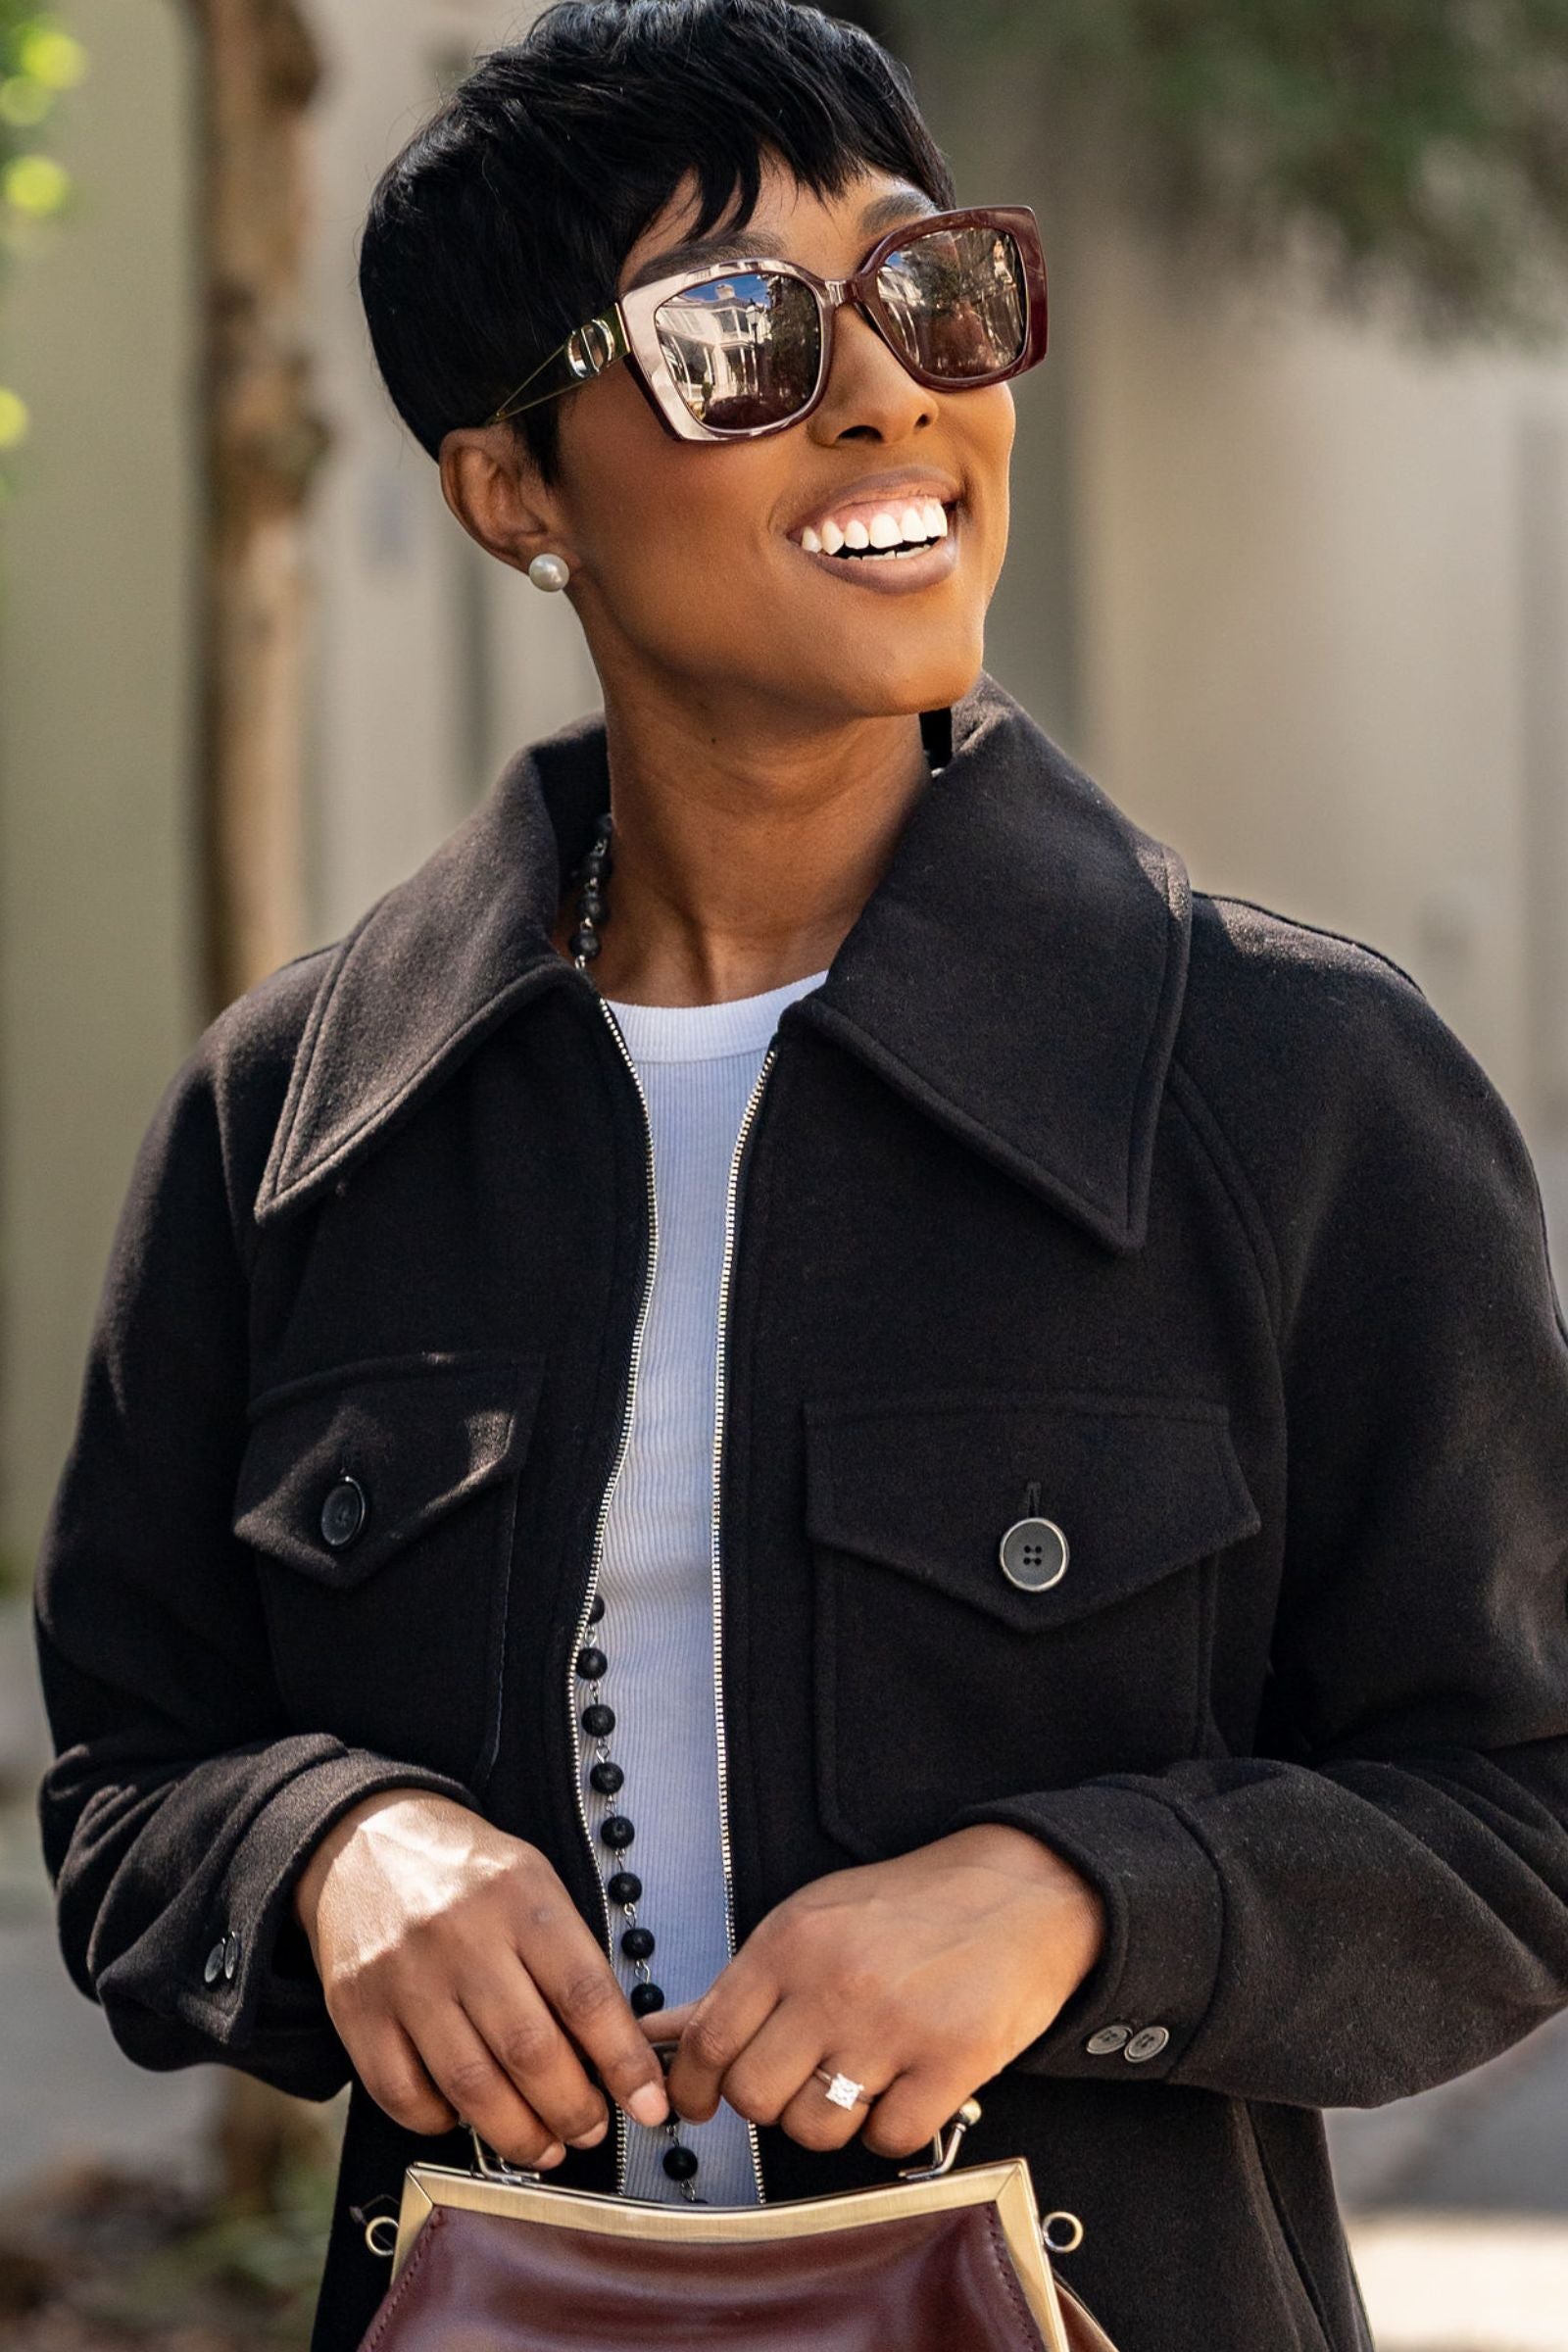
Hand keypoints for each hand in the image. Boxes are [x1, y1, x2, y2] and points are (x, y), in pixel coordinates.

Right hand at [293, 1789, 668, 2167]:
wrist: (366, 1842)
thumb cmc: (466, 1875)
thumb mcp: (533, 1884)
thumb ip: (568, 1959)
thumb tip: (613, 2056)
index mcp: (519, 1897)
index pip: (584, 1993)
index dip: (623, 2061)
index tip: (648, 2103)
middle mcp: (460, 1937)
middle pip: (530, 2050)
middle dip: (573, 2109)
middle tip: (591, 2130)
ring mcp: (404, 1977)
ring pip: (470, 2085)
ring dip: (518, 2134)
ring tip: (545, 2146)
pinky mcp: (356, 2011)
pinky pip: (404, 2095)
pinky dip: (441, 2123)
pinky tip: (465, 2118)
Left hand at [644, 1824, 1103, 2158]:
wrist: (1021, 1892)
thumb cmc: (911, 1907)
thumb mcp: (812, 1921)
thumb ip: (738, 1983)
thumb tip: (663, 2031)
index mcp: (791, 1942)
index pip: (709, 2038)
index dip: (692, 2085)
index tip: (696, 2103)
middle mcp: (833, 1983)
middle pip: (755, 2095)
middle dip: (769, 2101)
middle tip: (797, 2080)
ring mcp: (893, 2026)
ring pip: (815, 2128)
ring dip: (829, 2119)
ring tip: (856, 2079)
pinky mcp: (951, 2062)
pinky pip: (888, 2139)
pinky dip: (891, 2127)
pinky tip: (905, 2087)